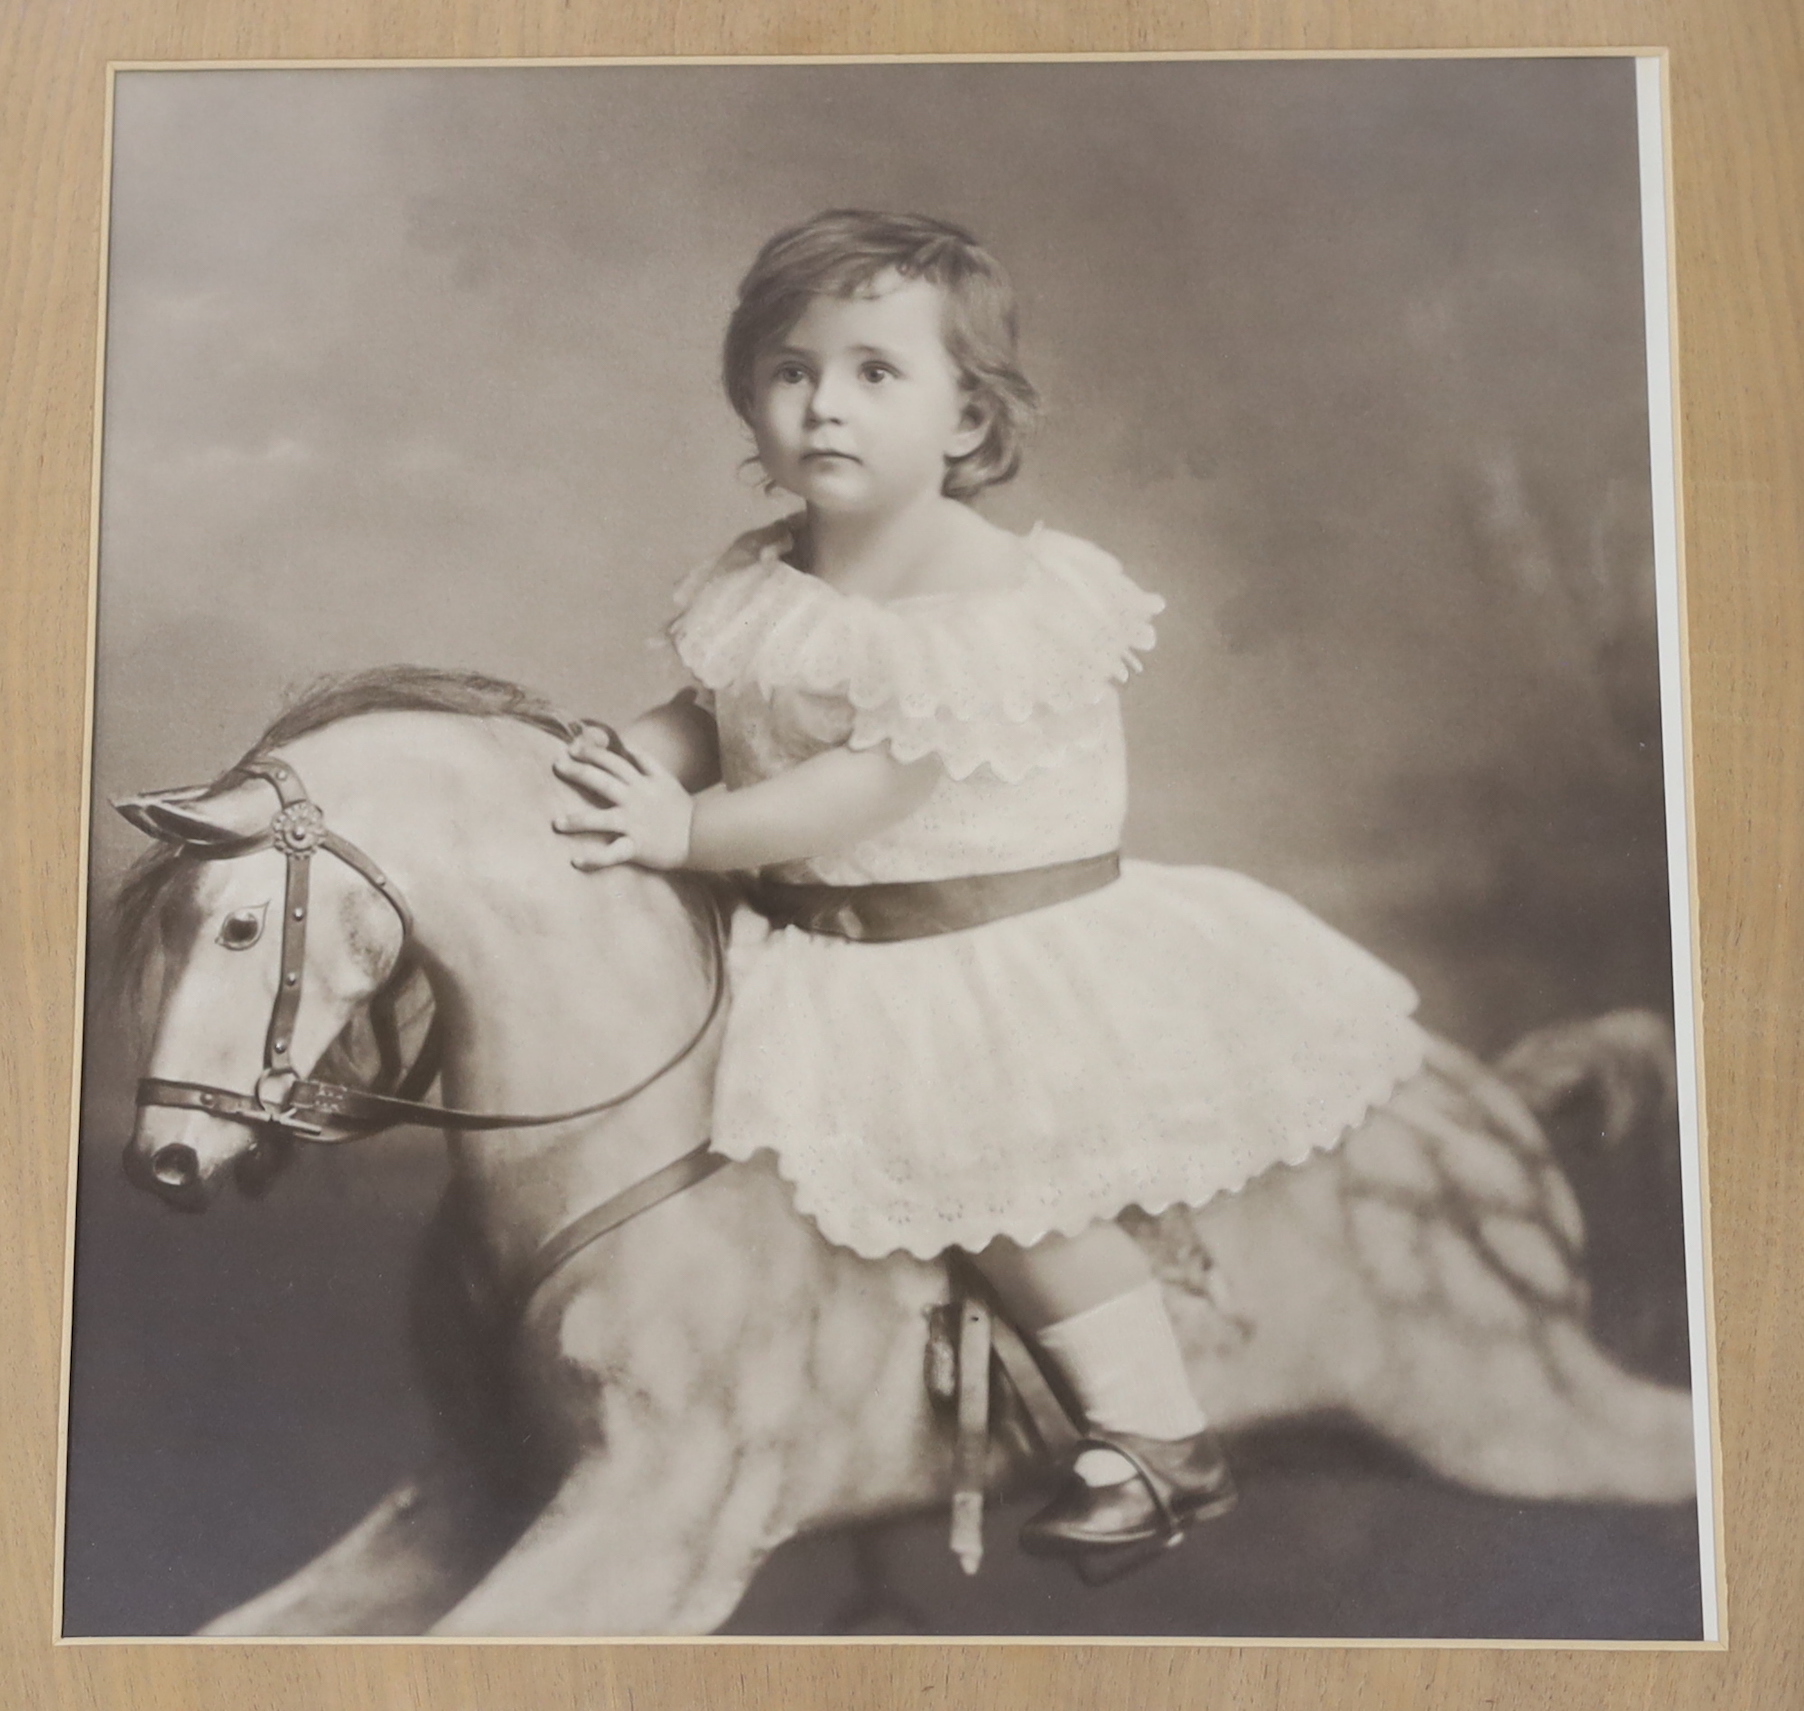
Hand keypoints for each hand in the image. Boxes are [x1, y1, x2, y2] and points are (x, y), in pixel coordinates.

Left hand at [552, 729, 694, 870]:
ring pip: (603, 819)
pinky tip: (576, 861)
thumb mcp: (666, 778)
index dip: (593, 752)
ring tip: (557, 824)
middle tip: (557, 766)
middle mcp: (635, 800)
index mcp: (642, 783)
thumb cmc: (680, 808)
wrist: (700, 836)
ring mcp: (635, 824)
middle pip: (603, 782)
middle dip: (580, 772)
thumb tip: (628, 746)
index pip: (614, 761)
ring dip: (579, 821)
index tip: (572, 747)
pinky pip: (613, 853)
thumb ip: (646, 761)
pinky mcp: (637, 846)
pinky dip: (595, 858)